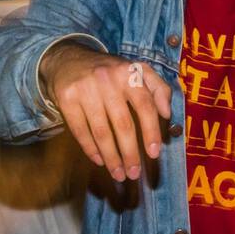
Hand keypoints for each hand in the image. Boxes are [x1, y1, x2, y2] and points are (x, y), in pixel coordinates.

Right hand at [40, 42, 172, 181]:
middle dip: (130, 153)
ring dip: (111, 158)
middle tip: (134, 174)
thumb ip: (158, 88)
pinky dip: (90, 149)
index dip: (151, 131)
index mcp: (129, 73)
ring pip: (101, 132)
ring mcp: (86, 89)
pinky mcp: (66, 98)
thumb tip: (167, 114)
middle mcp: (108, 80)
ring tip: (119, 174)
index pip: (145, 106)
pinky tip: (99, 161)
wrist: (68, 59)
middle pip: (123, 124)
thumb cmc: (110, 71)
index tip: (154, 154)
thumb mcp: (137, 70)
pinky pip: (80, 130)